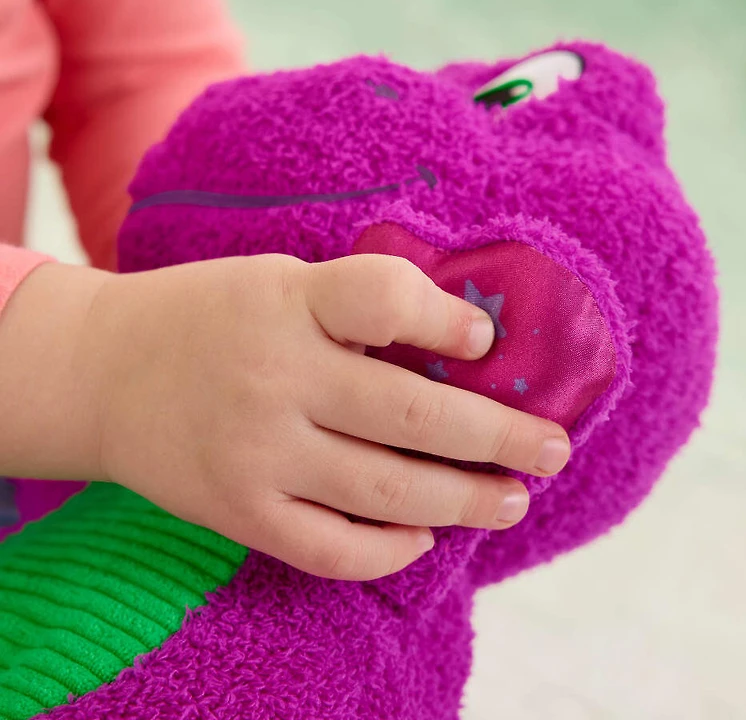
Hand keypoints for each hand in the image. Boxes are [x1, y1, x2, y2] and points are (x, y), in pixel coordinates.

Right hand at [0, 254, 569, 579]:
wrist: (104, 372)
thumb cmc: (210, 318)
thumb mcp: (279, 284)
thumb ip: (353, 310)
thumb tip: (455, 350)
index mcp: (290, 303)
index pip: (383, 298)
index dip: (446, 317)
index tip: (486, 338)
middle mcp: (275, 377)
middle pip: (411, 412)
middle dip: (499, 436)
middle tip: (552, 451)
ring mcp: (256, 453)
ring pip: (386, 489)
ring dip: (464, 499)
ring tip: (511, 499)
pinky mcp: (238, 511)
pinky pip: (329, 548)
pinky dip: (387, 551)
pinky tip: (422, 536)